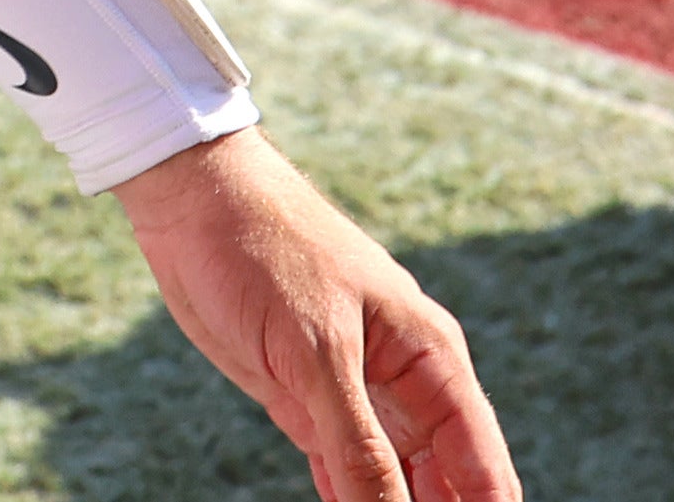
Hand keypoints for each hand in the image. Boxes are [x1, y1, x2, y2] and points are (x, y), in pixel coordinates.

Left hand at [114, 128, 516, 501]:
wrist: (191, 200)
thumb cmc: (266, 249)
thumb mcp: (317, 352)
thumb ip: (359, 446)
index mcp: (431, 359)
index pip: (482, 468)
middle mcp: (403, 382)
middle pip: (444, 482)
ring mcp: (352, 394)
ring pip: (392, 480)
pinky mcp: (301, 399)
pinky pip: (339, 469)